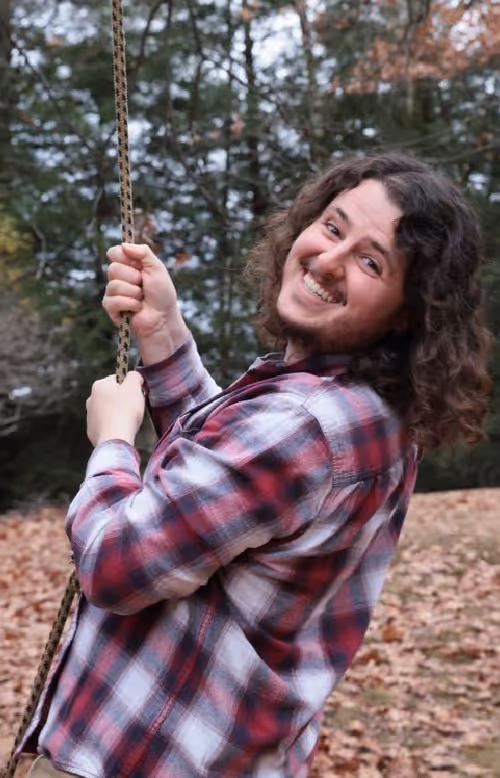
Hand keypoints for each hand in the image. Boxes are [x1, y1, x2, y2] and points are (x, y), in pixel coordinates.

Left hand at [86, 371, 144, 446]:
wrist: (115, 439)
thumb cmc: (125, 410)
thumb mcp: (134, 387)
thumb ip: (134, 376)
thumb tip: (134, 376)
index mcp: (99, 385)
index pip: (117, 379)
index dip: (129, 386)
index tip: (136, 395)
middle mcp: (91, 399)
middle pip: (112, 395)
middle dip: (123, 400)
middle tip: (133, 408)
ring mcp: (89, 416)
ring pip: (108, 410)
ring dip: (118, 413)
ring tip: (128, 421)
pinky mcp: (91, 431)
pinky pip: (106, 425)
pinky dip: (113, 426)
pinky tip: (120, 430)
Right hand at [103, 243, 188, 364]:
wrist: (163, 317)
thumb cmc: (162, 294)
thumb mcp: (157, 268)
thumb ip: (143, 252)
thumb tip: (123, 244)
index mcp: (128, 265)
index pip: (114, 253)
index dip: (125, 257)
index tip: (138, 265)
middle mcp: (118, 277)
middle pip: (113, 268)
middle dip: (134, 278)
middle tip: (143, 286)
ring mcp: (113, 292)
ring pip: (115, 285)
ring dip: (134, 293)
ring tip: (141, 298)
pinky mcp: (110, 307)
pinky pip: (114, 300)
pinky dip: (130, 304)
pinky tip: (136, 308)